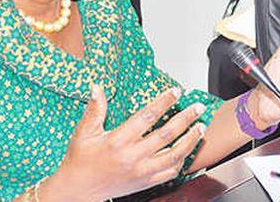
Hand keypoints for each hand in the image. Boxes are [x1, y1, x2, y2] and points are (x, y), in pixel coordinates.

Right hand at [41, 86, 205, 200]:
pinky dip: (182, 160)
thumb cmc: (80, 161)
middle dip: (186, 118)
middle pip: (167, 134)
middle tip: (198, 107)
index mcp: (118, 141)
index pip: (147, 117)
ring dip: (190, 140)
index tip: (176, 91)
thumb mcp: (83, 133)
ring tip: (201, 127)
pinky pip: (170, 172)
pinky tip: (189, 149)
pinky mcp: (145, 182)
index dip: (164, 102)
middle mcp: (132, 156)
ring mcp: (141, 171)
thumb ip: (94, 110)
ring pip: (174, 155)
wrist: (78, 191)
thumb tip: (96, 87)